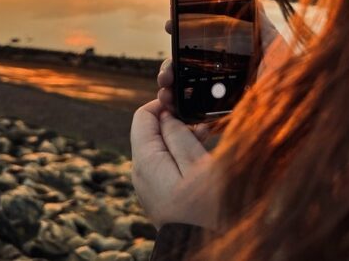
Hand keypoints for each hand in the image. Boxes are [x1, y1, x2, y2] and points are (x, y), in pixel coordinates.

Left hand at [130, 99, 219, 228]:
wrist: (206, 249)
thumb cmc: (208, 209)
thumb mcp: (198, 165)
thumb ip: (180, 136)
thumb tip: (167, 116)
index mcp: (146, 160)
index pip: (143, 116)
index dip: (164, 104)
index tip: (187, 102)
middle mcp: (141, 171)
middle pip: (151, 132)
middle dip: (176, 122)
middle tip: (203, 122)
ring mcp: (149, 185)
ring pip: (161, 149)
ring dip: (181, 139)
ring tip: (208, 137)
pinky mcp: (159, 195)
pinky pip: (165, 166)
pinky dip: (181, 156)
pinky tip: (201, 155)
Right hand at [159, 2, 290, 113]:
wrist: (302, 109)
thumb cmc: (293, 77)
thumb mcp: (276, 46)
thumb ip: (260, 25)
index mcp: (233, 61)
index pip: (200, 48)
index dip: (182, 36)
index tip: (169, 25)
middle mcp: (222, 81)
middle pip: (186, 69)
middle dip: (170, 65)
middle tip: (167, 67)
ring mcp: (218, 102)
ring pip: (183, 90)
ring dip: (168, 85)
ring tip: (165, 85)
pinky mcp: (218, 121)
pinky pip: (190, 116)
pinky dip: (175, 109)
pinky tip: (170, 104)